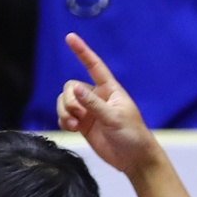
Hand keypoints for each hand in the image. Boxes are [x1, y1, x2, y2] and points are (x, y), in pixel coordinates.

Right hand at [57, 33, 158, 175]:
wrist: (133, 159)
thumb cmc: (132, 135)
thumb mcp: (114, 118)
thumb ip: (93, 104)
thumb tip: (74, 89)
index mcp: (110, 90)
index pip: (94, 66)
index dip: (82, 52)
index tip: (70, 37)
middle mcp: (97, 97)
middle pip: (71, 87)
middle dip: (68, 101)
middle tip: (76, 116)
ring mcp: (88, 110)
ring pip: (65, 101)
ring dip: (64, 112)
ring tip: (73, 125)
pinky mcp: (82, 124)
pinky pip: (64, 115)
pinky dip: (63, 121)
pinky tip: (71, 130)